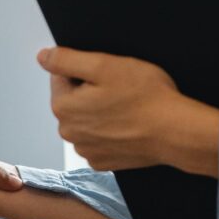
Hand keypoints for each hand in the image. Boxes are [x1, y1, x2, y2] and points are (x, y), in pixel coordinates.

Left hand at [38, 47, 218, 176]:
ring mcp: (85, 149)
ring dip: (100, 112)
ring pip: (86, 120)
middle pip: (73, 99)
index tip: (108, 75)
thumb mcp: (104, 65)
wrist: (176, 132)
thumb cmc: (145, 96)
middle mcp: (68, 132)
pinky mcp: (102, 161)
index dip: (85, 70)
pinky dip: (110, 132)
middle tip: (120, 90)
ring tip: (126, 108)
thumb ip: (66, 59)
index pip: (61, 76)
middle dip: (91, 91)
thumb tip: (42, 56)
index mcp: (62, 107)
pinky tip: (127, 126)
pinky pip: (99, 139)